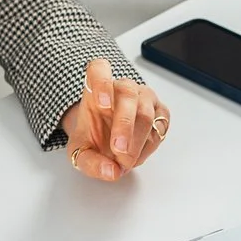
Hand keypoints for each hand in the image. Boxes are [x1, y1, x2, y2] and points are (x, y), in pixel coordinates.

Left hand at [60, 58, 167, 181]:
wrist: (108, 140)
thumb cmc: (93, 137)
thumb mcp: (80, 151)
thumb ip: (89, 161)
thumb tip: (110, 171)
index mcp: (96, 86)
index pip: (99, 69)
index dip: (102, 83)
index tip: (102, 103)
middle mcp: (122, 87)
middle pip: (128, 95)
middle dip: (124, 125)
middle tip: (119, 150)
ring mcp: (144, 97)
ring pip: (146, 113)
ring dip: (137, 142)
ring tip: (125, 161)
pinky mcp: (160, 111)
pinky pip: (160, 127)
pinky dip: (149, 146)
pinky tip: (136, 155)